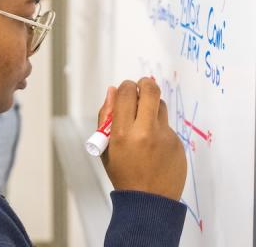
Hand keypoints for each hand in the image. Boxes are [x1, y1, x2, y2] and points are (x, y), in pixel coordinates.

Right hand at [99, 79, 186, 200]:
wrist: (148, 201)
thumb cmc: (122, 173)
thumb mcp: (105, 147)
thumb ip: (106, 117)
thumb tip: (113, 91)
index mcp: (123, 133)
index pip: (127, 93)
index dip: (126, 87)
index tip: (126, 90)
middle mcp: (146, 132)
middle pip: (150, 90)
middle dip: (145, 83)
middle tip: (141, 87)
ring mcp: (165, 137)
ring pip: (161, 105)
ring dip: (152, 105)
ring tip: (144, 119)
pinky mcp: (177, 143)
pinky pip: (167, 126)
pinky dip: (159, 128)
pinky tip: (153, 145)